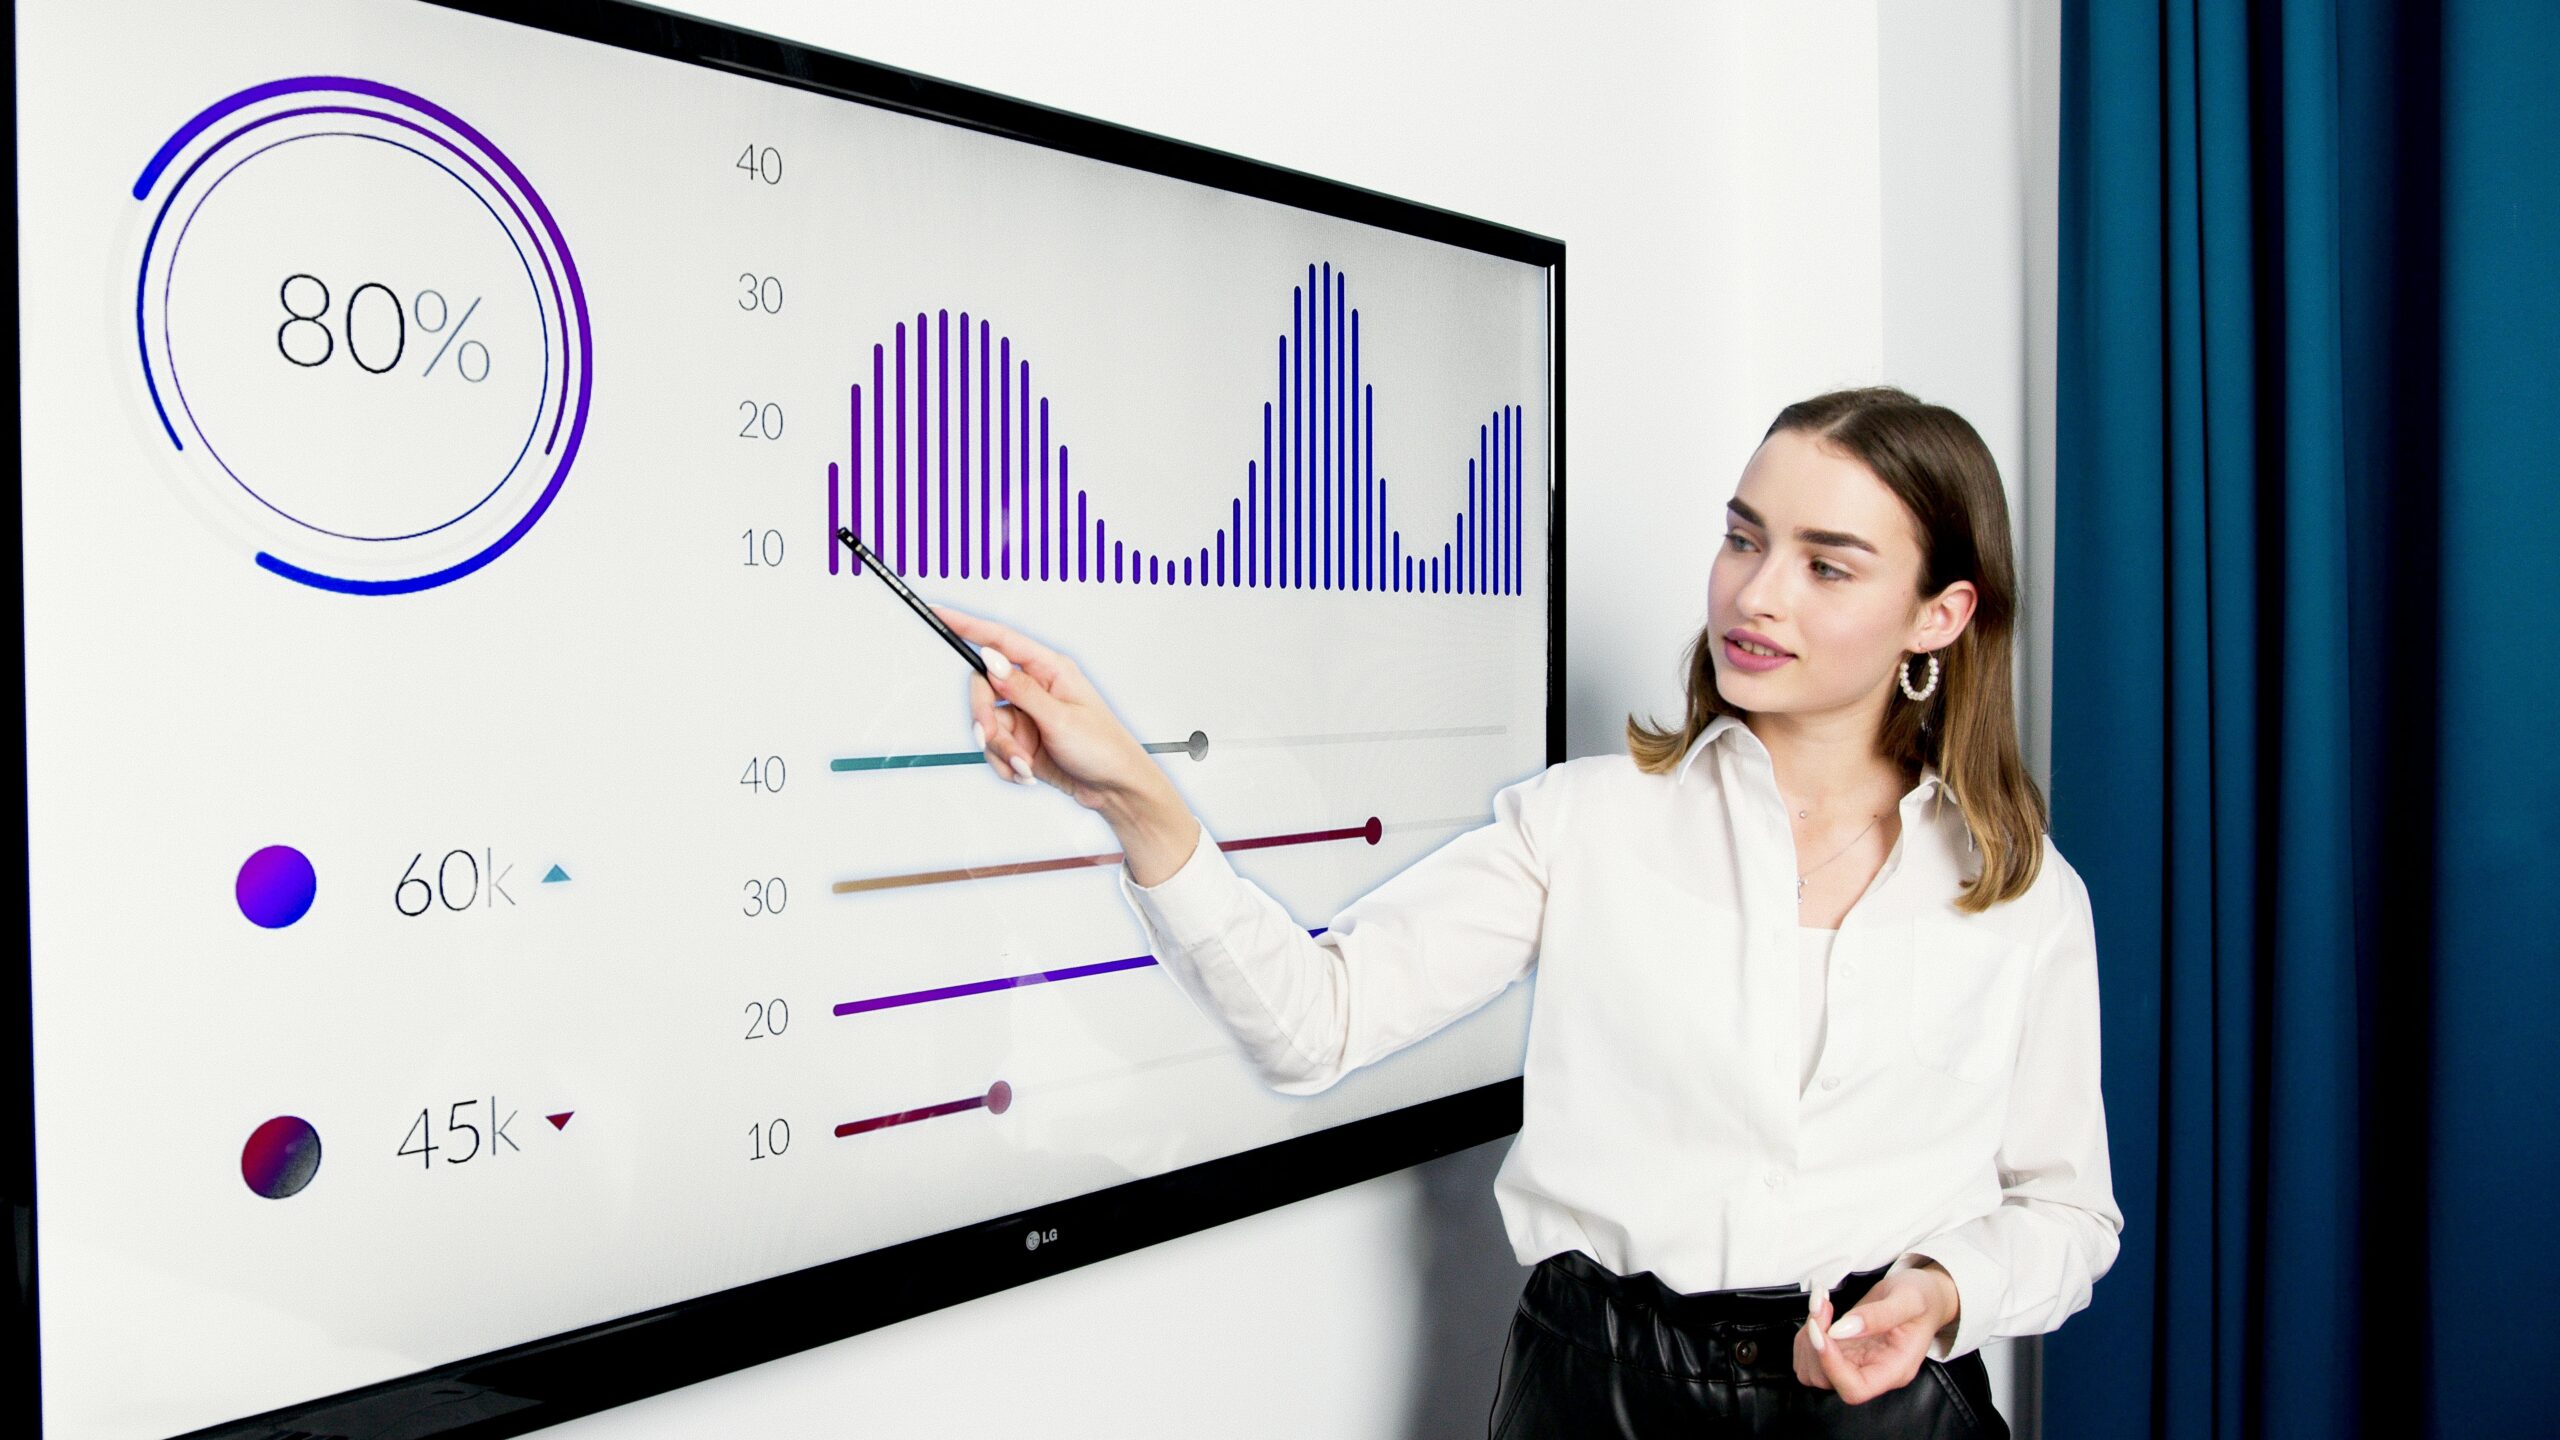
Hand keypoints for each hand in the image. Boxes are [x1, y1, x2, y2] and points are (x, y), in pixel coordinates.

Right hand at [935, 606, 1159, 812]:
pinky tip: (1027, 772)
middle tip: (992, 739)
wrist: (1114, 789)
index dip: (967, 625)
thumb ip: (1022, 690)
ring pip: (987, 725)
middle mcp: (1035, 688)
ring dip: (1001, 751)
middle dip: (985, 719)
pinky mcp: (1022, 740)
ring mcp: (1027, 715)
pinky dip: (1005, 764)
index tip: (939, 612)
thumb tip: (992, 660)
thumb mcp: (1061, 718)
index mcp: (1050, 670)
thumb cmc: (1104, 749)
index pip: (1000, 640)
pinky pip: (994, 749)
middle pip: (984, 689)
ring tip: (1025, 765)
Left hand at [1793, 1263, 1957, 1403]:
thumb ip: (1878, 1316)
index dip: (1831, 1365)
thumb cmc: (1923, 1298)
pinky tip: (1820, 1310)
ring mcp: (1854, 1363)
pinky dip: (1806, 1333)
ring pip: (1811, 1369)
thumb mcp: (1909, 1299)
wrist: (1923, 1295)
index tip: (1823, 1331)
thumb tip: (1840, 1329)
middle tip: (1822, 1305)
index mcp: (1894, 1370)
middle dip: (1814, 1342)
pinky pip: (1810, 1354)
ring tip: (1822, 1305)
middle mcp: (1871, 1373)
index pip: (1854, 1389)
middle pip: (1825, 1379)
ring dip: (1807, 1337)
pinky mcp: (1842, 1351)